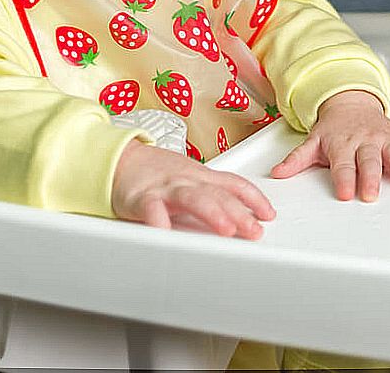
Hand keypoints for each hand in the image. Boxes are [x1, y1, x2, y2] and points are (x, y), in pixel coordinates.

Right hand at [111, 140, 275, 237]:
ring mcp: (165, 188)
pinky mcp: (140, 197)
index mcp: (201, 177)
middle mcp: (187, 180)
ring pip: (192, 198)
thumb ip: (213, 194)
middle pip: (218, 194)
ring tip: (226, 229)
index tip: (269, 214)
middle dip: (239, 212)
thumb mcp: (191, 178)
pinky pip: (151, 209)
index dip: (254, 198)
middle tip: (254, 231)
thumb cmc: (157, 172)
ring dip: (212, 213)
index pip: (234, 184)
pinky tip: (167, 232)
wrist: (120, 158)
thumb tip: (242, 210)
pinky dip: (159, 220)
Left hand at [270, 90, 389, 200]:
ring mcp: (384, 140)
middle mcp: (365, 142)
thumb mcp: (312, 141)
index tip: (346, 193)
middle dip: (371, 177)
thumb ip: (297, 160)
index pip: (343, 165)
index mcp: (343, 144)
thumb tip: (277, 174)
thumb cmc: (333, 128)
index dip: (344, 178)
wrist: (351, 101)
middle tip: (372, 194)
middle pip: (370, 161)